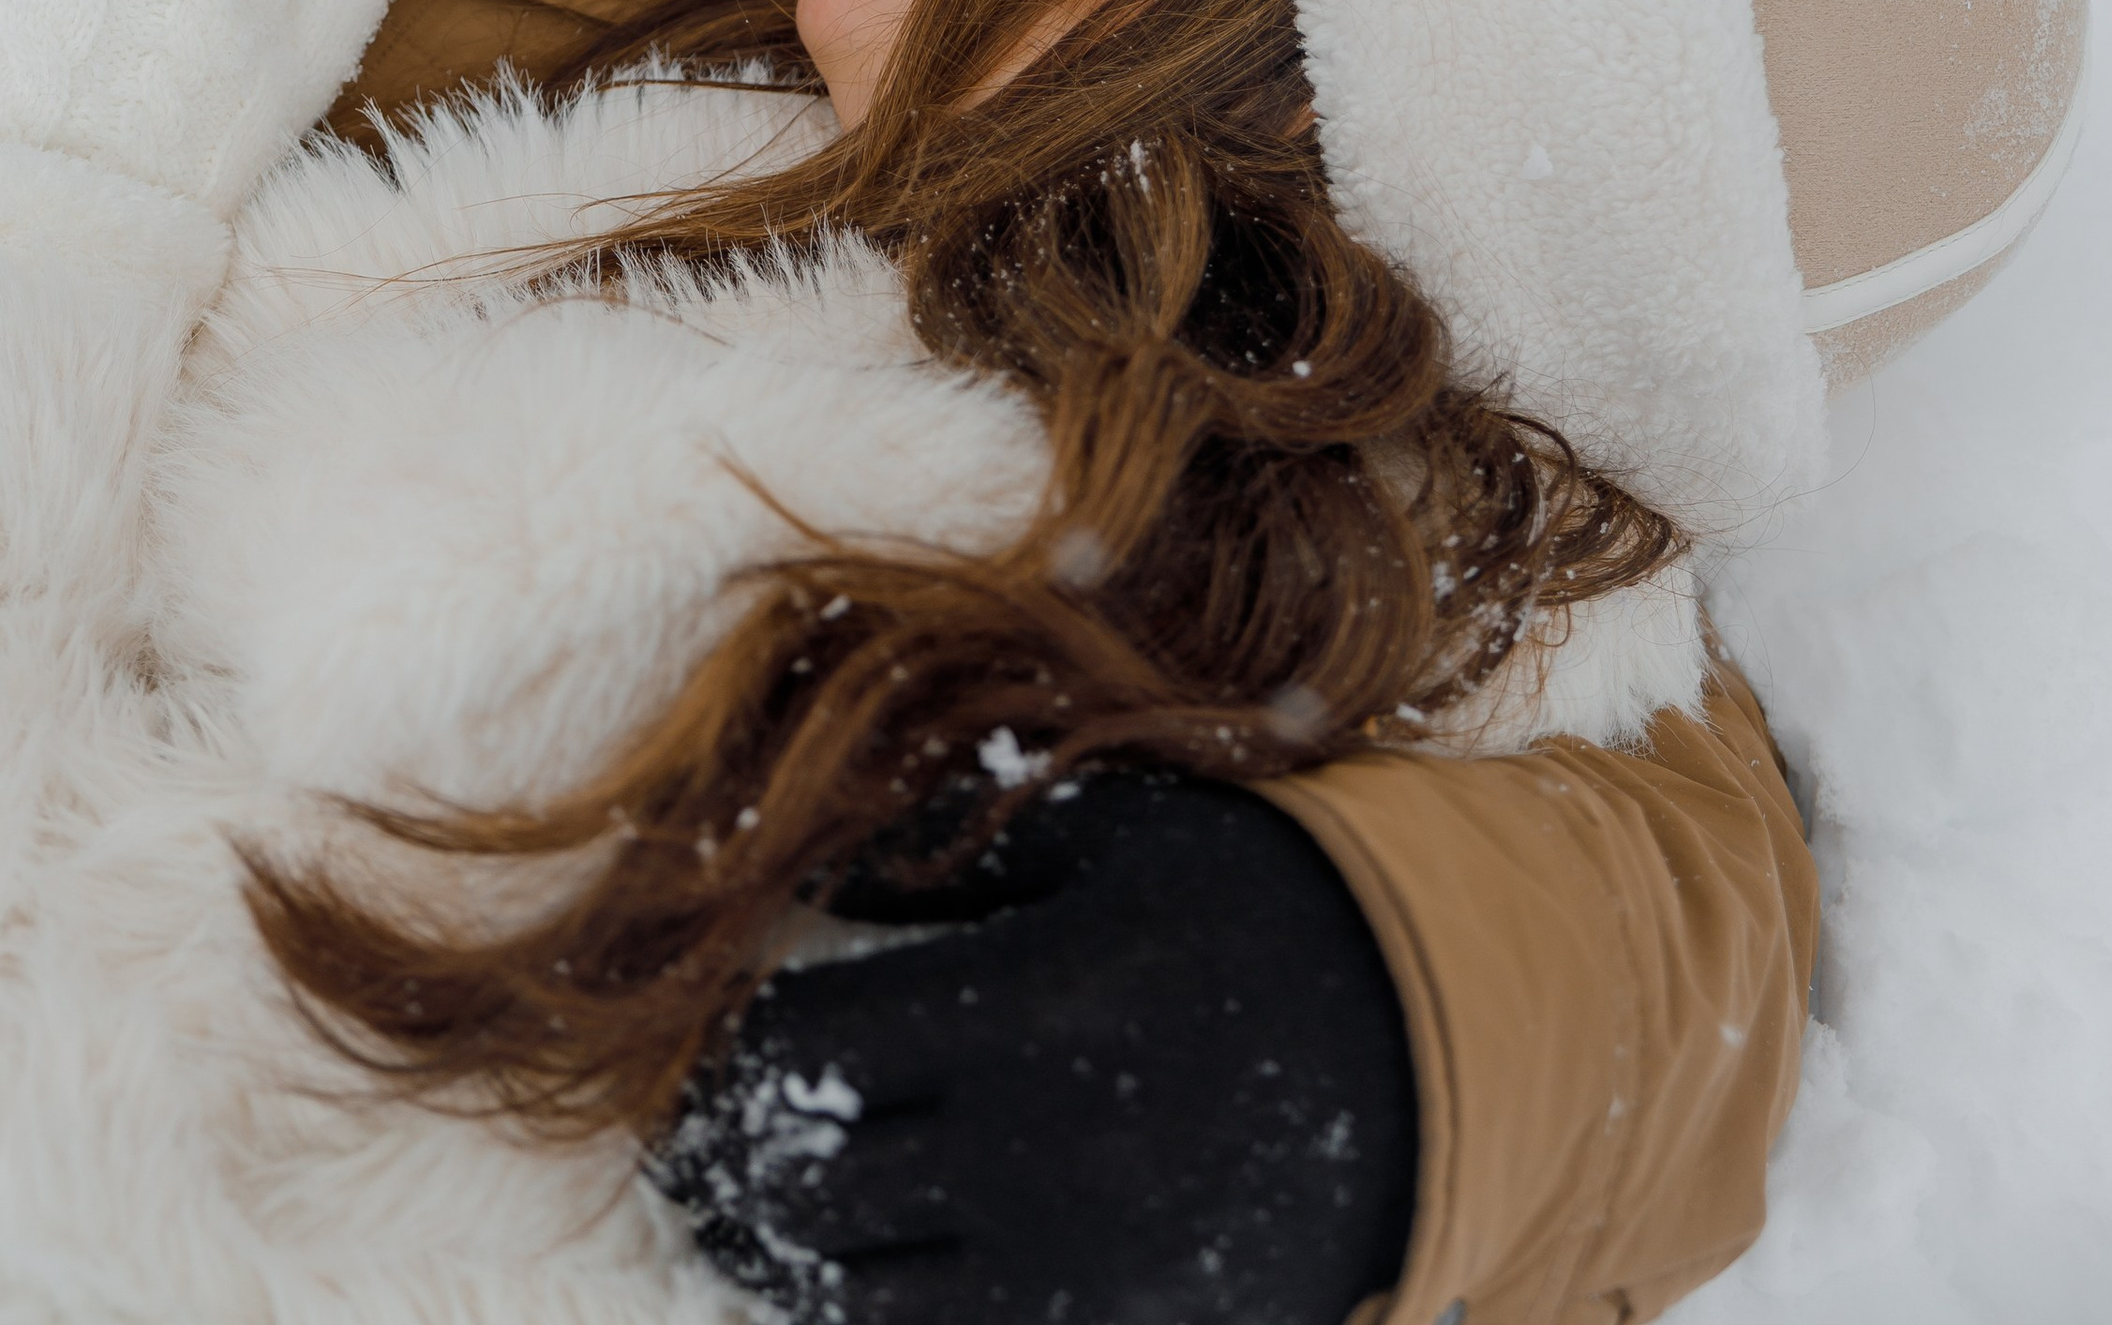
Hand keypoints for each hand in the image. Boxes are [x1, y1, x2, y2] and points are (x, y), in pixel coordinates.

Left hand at [652, 767, 1416, 1324]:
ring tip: (758, 1223)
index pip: (800, 1060)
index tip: (693, 1054)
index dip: (719, 1066)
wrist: (1422, 1050)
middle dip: (726, 1178)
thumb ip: (945, 853)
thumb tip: (800, 877)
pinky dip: (882, 1324)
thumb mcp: (1107, 836)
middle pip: (807, 1198)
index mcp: (1026, 1012)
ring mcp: (1079, 1275)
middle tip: (689, 1158)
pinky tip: (862, 1280)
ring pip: (859, 1308)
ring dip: (789, 1265)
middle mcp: (1036, 1157)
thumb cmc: (1251, 904)